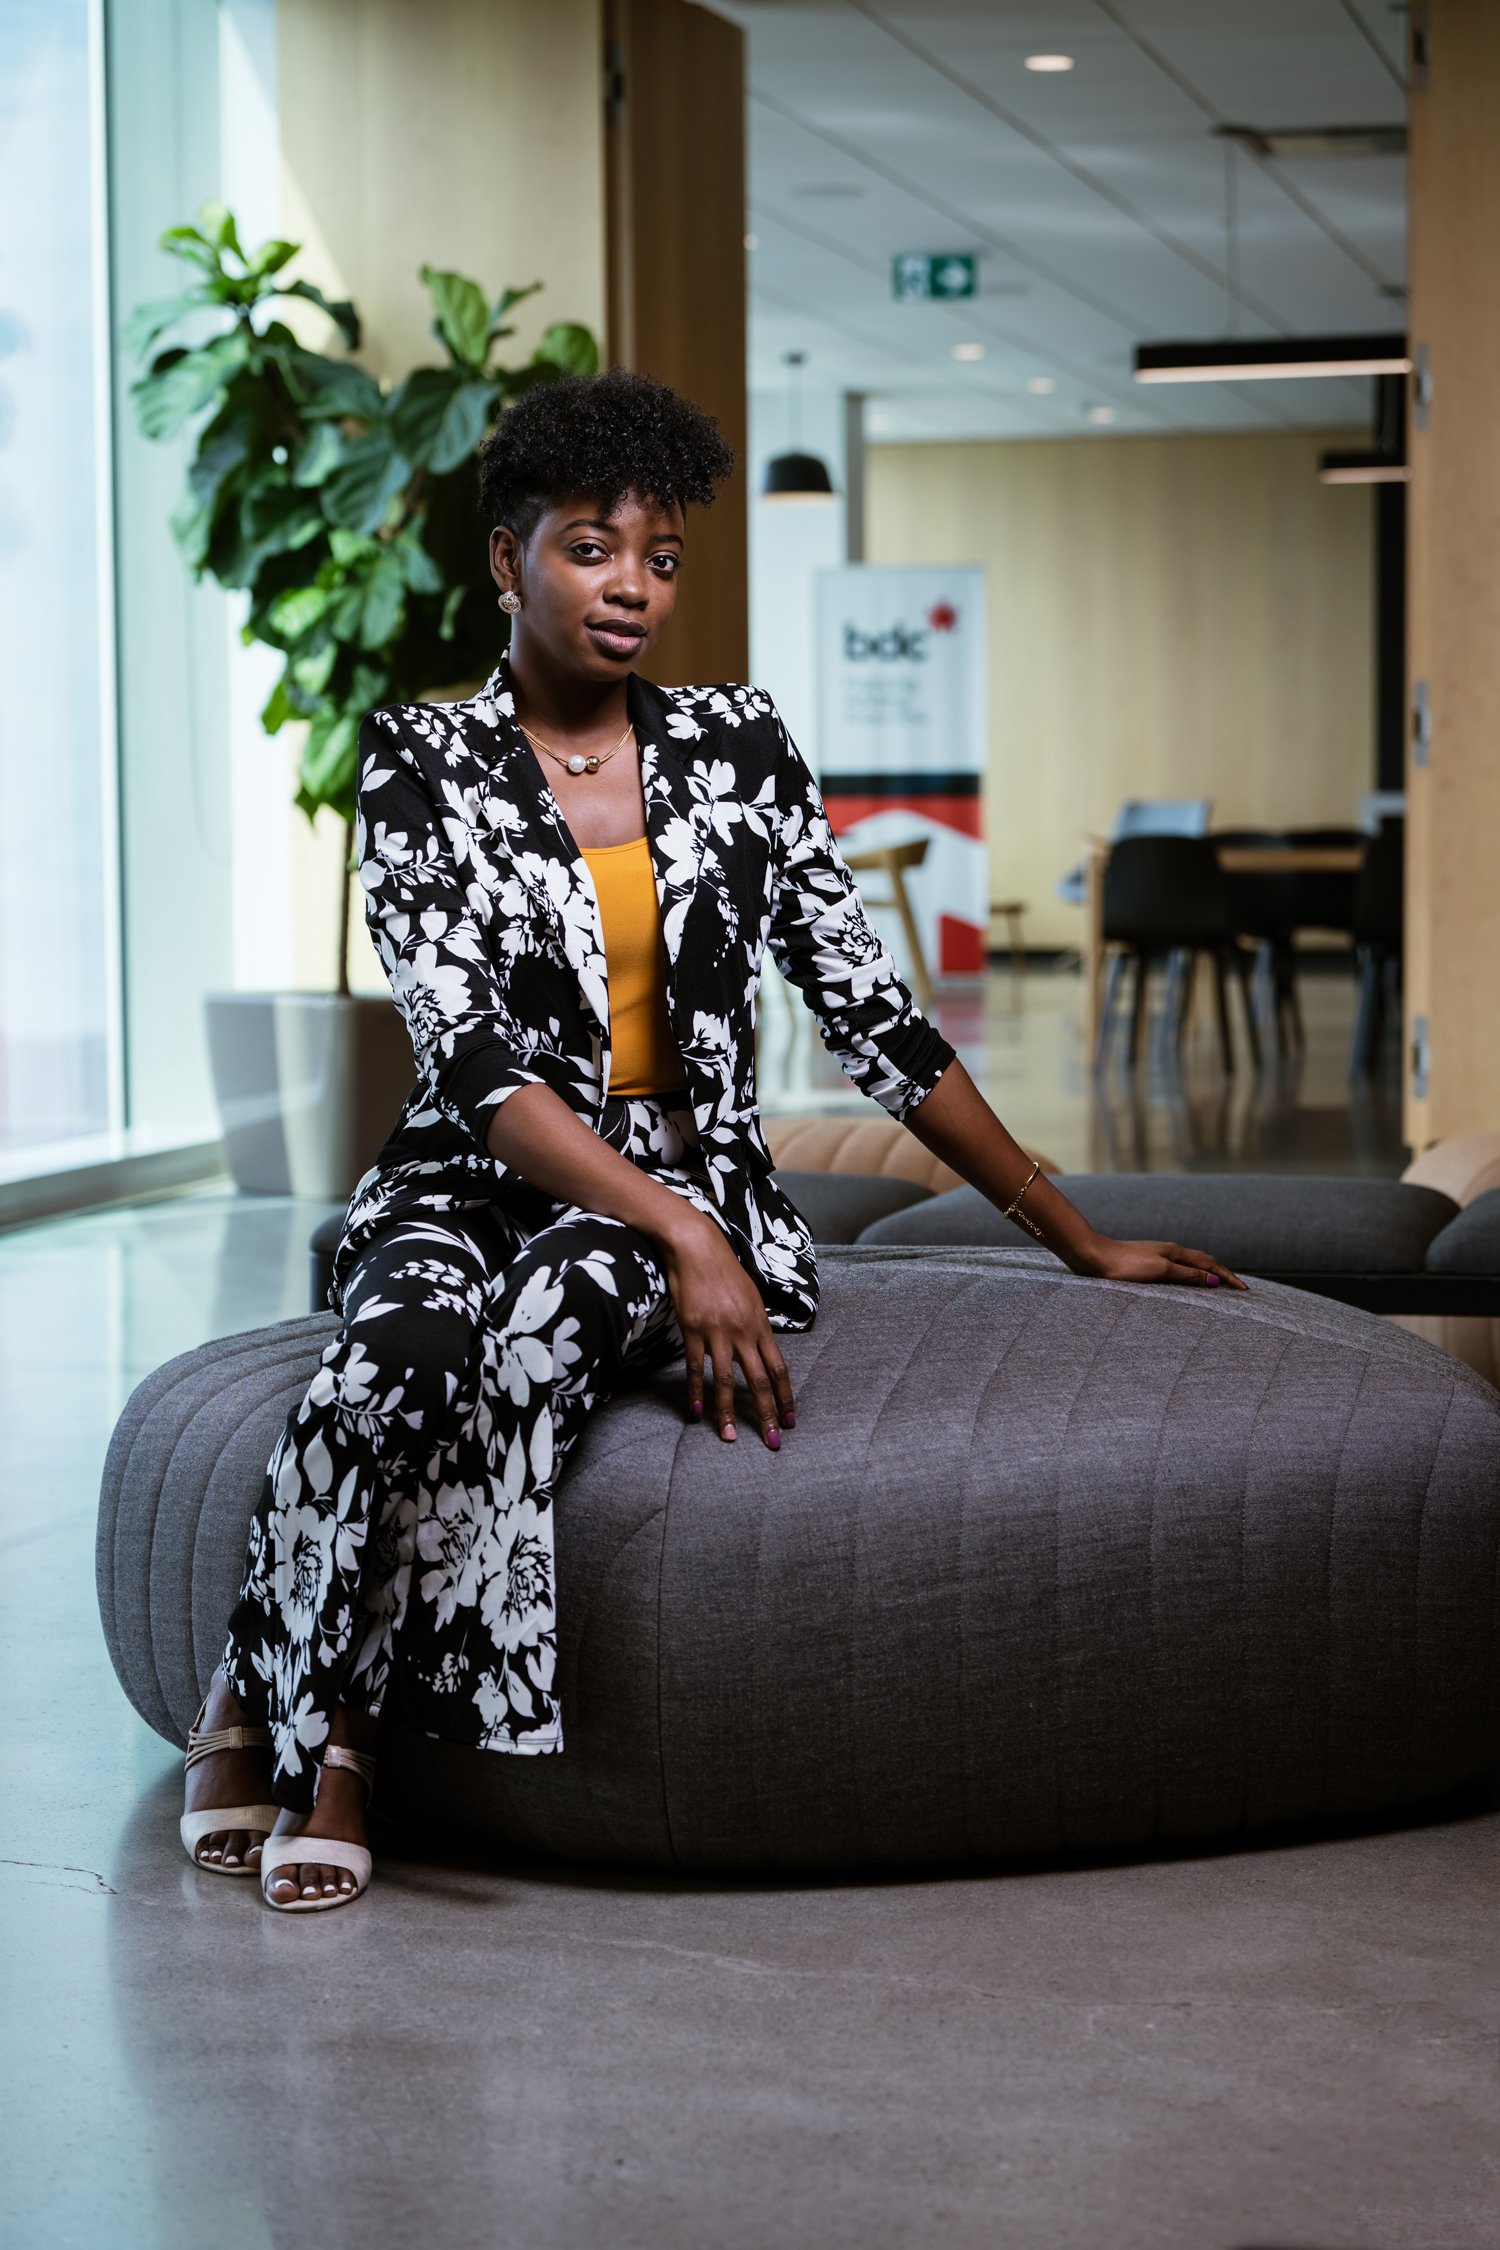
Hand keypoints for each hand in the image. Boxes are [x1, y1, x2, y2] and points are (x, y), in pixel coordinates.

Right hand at [659, 1208, 796, 1446]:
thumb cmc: (725, 1270)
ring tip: (729, 1437)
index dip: (786, 1397)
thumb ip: (756, 1325)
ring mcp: (718, 1332)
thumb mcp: (751, 1297)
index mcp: (761, 1325)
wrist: (698, 1247)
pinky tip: (696, 1412)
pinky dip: (696, 1392)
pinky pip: (696, 1368)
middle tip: (773, 1441)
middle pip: (759, 1382)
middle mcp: (744, 1332)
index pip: (779, 1369)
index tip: (791, 1420)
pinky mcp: (694, 1330)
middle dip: (768, 1415)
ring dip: (729, 1413)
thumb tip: (761, 1345)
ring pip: (726, 1382)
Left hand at [1075, 1234, 1247, 1289]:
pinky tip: (1184, 1284)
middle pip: (1203, 1262)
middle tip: (1238, 1287)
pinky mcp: (1145, 1265)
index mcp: (1175, 1252)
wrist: (1092, 1257)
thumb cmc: (1124, 1266)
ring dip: (1207, 1274)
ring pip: (1189, 1265)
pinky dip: (1190, 1277)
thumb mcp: (1160, 1271)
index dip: (1229, 1277)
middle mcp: (1169, 1252)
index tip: (1245, 1289)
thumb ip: (1187, 1276)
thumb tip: (1215, 1280)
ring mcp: (1157, 1257)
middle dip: (1222, 1274)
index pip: (1210, 1264)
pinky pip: (1176, 1270)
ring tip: (1218, 1286)